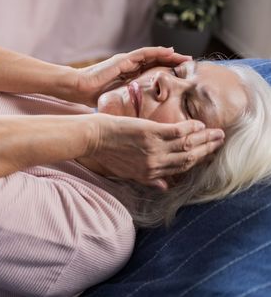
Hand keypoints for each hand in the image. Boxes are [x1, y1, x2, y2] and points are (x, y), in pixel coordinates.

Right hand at [74, 47, 191, 106]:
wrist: (78, 88)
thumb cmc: (92, 97)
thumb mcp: (116, 104)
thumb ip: (128, 107)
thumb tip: (139, 124)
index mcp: (128, 78)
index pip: (151, 74)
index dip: (167, 75)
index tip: (182, 80)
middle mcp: (129, 67)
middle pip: (156, 63)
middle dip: (173, 64)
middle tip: (191, 66)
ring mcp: (126, 62)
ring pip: (153, 56)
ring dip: (171, 56)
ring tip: (186, 58)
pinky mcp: (123, 59)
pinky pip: (144, 53)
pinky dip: (159, 52)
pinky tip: (171, 52)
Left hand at [83, 114, 224, 189]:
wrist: (92, 138)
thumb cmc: (105, 153)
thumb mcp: (126, 172)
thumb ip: (147, 179)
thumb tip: (164, 187)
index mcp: (149, 174)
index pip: (178, 170)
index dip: (196, 162)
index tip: (207, 155)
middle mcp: (155, 165)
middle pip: (187, 159)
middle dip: (206, 151)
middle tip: (220, 143)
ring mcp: (154, 150)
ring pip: (186, 146)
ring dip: (204, 139)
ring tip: (217, 133)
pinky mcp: (150, 134)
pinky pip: (177, 132)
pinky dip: (190, 129)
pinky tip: (199, 125)